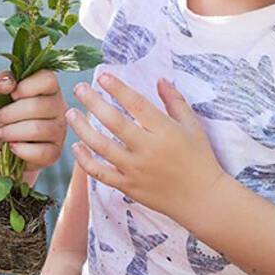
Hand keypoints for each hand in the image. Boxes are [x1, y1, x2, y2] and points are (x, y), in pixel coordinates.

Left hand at [0, 69, 67, 173]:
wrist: (1, 140)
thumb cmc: (4, 110)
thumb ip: (2, 81)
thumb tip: (8, 84)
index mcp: (49, 88)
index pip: (48, 79)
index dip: (26, 86)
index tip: (12, 95)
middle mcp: (59, 107)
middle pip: (37, 106)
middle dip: (9, 114)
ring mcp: (59, 130)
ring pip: (37, 129)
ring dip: (12, 132)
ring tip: (0, 133)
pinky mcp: (55, 152)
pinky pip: (40, 152)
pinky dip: (21, 150)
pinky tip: (11, 147)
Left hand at [66, 73, 228, 226]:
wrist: (203, 199)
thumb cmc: (200, 159)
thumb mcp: (193, 127)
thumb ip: (175, 101)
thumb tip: (160, 79)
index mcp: (165, 131)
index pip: (137, 104)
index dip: (118, 89)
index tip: (103, 76)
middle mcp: (148, 150)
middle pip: (114, 122)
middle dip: (93, 102)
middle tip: (79, 88)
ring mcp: (136, 170)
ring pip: (101, 147)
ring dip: (83, 128)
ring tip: (71, 114)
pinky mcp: (128, 186)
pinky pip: (101, 173)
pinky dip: (85, 161)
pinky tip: (76, 147)